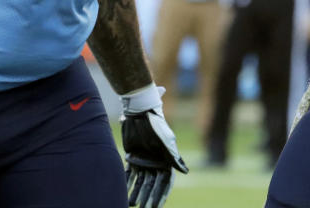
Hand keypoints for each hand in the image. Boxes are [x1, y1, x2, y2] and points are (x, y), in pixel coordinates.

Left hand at [120, 84, 187, 207]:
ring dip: (137, 192)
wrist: (140, 110)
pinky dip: (128, 182)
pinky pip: (130, 172)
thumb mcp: (165, 141)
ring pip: (141, 180)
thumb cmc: (155, 124)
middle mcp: (156, 160)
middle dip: (149, 197)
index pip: (165, 181)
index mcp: (166, 158)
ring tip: (132, 204)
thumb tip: (185, 172)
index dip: (162, 195)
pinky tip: (124, 193)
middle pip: (153, 184)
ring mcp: (144, 158)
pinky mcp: (133, 155)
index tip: (157, 207)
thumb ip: (174, 157)